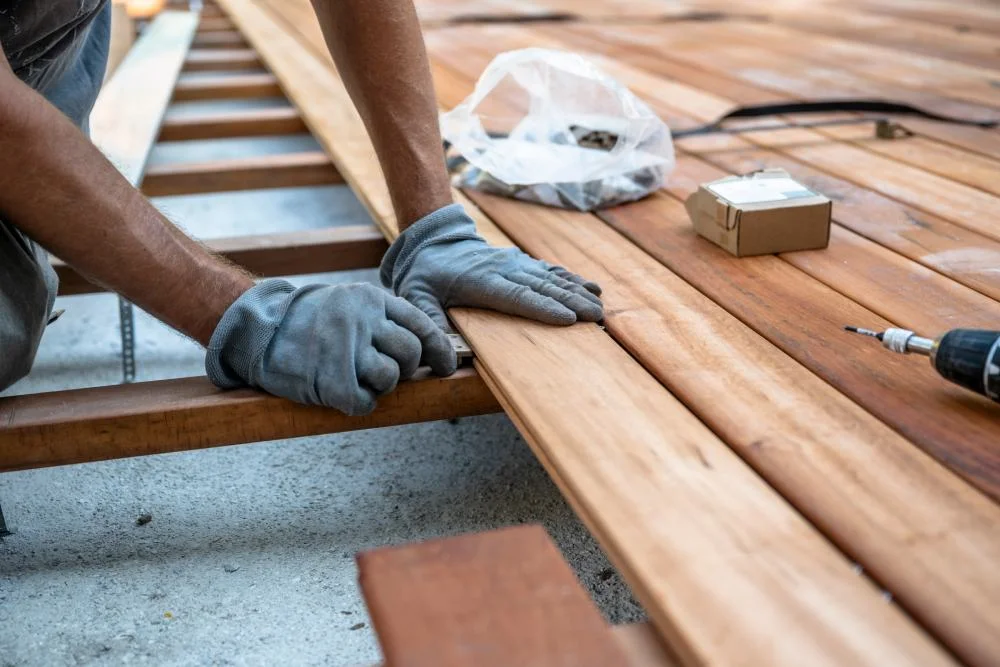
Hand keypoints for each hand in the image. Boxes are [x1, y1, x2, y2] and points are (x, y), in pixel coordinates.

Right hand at [205, 279, 456, 414]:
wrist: (259, 327)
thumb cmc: (308, 320)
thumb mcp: (348, 303)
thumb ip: (382, 319)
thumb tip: (424, 350)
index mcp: (371, 299)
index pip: (421, 325)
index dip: (439, 350)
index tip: (447, 366)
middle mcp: (363, 321)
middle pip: (411, 353)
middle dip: (407, 368)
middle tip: (388, 371)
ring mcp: (347, 350)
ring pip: (391, 378)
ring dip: (380, 384)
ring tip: (357, 376)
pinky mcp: (332, 380)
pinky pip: (365, 402)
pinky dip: (359, 402)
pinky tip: (343, 392)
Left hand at [380, 204, 602, 329]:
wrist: (433, 241)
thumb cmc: (425, 275)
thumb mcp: (415, 296)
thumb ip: (428, 322)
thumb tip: (442, 357)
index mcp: (481, 282)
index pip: (517, 297)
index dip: (543, 308)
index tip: (567, 318)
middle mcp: (504, 270)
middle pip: (542, 288)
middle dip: (571, 301)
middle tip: (595, 316)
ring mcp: (515, 263)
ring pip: (551, 278)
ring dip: (577, 291)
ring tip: (600, 305)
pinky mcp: (521, 262)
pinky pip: (550, 270)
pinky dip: (572, 278)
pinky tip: (592, 287)